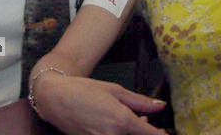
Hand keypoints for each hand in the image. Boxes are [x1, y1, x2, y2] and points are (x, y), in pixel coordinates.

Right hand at [35, 75, 166, 134]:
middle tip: (145, 123)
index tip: (165, 132)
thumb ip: (140, 102)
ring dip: (131, 134)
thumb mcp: (115, 90)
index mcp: (121, 121)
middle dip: (145, 133)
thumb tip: (160, 106)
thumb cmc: (83, 90)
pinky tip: (115, 127)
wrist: (55, 98)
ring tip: (126, 123)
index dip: (161, 134)